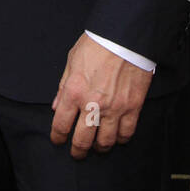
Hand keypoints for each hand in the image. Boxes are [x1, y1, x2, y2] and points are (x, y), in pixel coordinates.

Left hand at [50, 33, 152, 157]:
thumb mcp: (72, 61)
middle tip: (77, 153)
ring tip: (97, 146)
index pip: (61, 124)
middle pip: (82, 140)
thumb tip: (56, 106)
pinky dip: (121, 139)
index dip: (57, 137)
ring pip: (106, 142)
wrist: (125, 37)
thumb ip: (63, 87)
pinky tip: (117, 137)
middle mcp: (92, 104)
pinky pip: (127, 132)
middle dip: (77, 151)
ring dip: (100, 148)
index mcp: (73, 91)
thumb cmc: (97, 44)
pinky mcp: (133, 107)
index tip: (58, 140)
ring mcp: (114, 108)